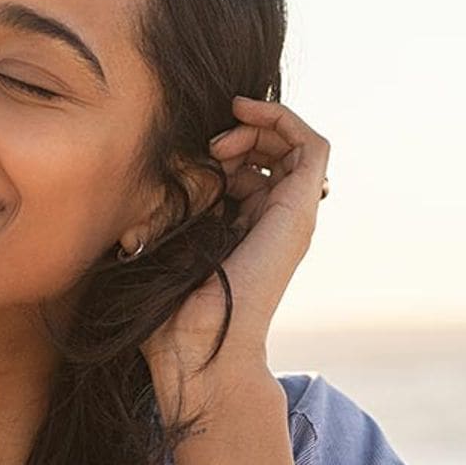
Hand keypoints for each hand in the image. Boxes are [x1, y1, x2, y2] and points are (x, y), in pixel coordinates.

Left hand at [142, 95, 329, 408]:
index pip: (251, 169)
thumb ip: (165, 213)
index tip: (191, 154)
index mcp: (247, 229)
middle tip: (209, 146)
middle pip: (275, 152)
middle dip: (242, 133)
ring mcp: (292, 215)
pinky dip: (283, 119)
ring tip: (222, 140)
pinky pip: (313, 146)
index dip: (224, 147)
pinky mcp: (300, 210)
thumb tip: (151, 188)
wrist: (197, 349)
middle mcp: (276, 221)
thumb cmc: (171, 311)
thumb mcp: (162, 243)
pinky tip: (246, 115)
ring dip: (260, 125)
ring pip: (296, 145)